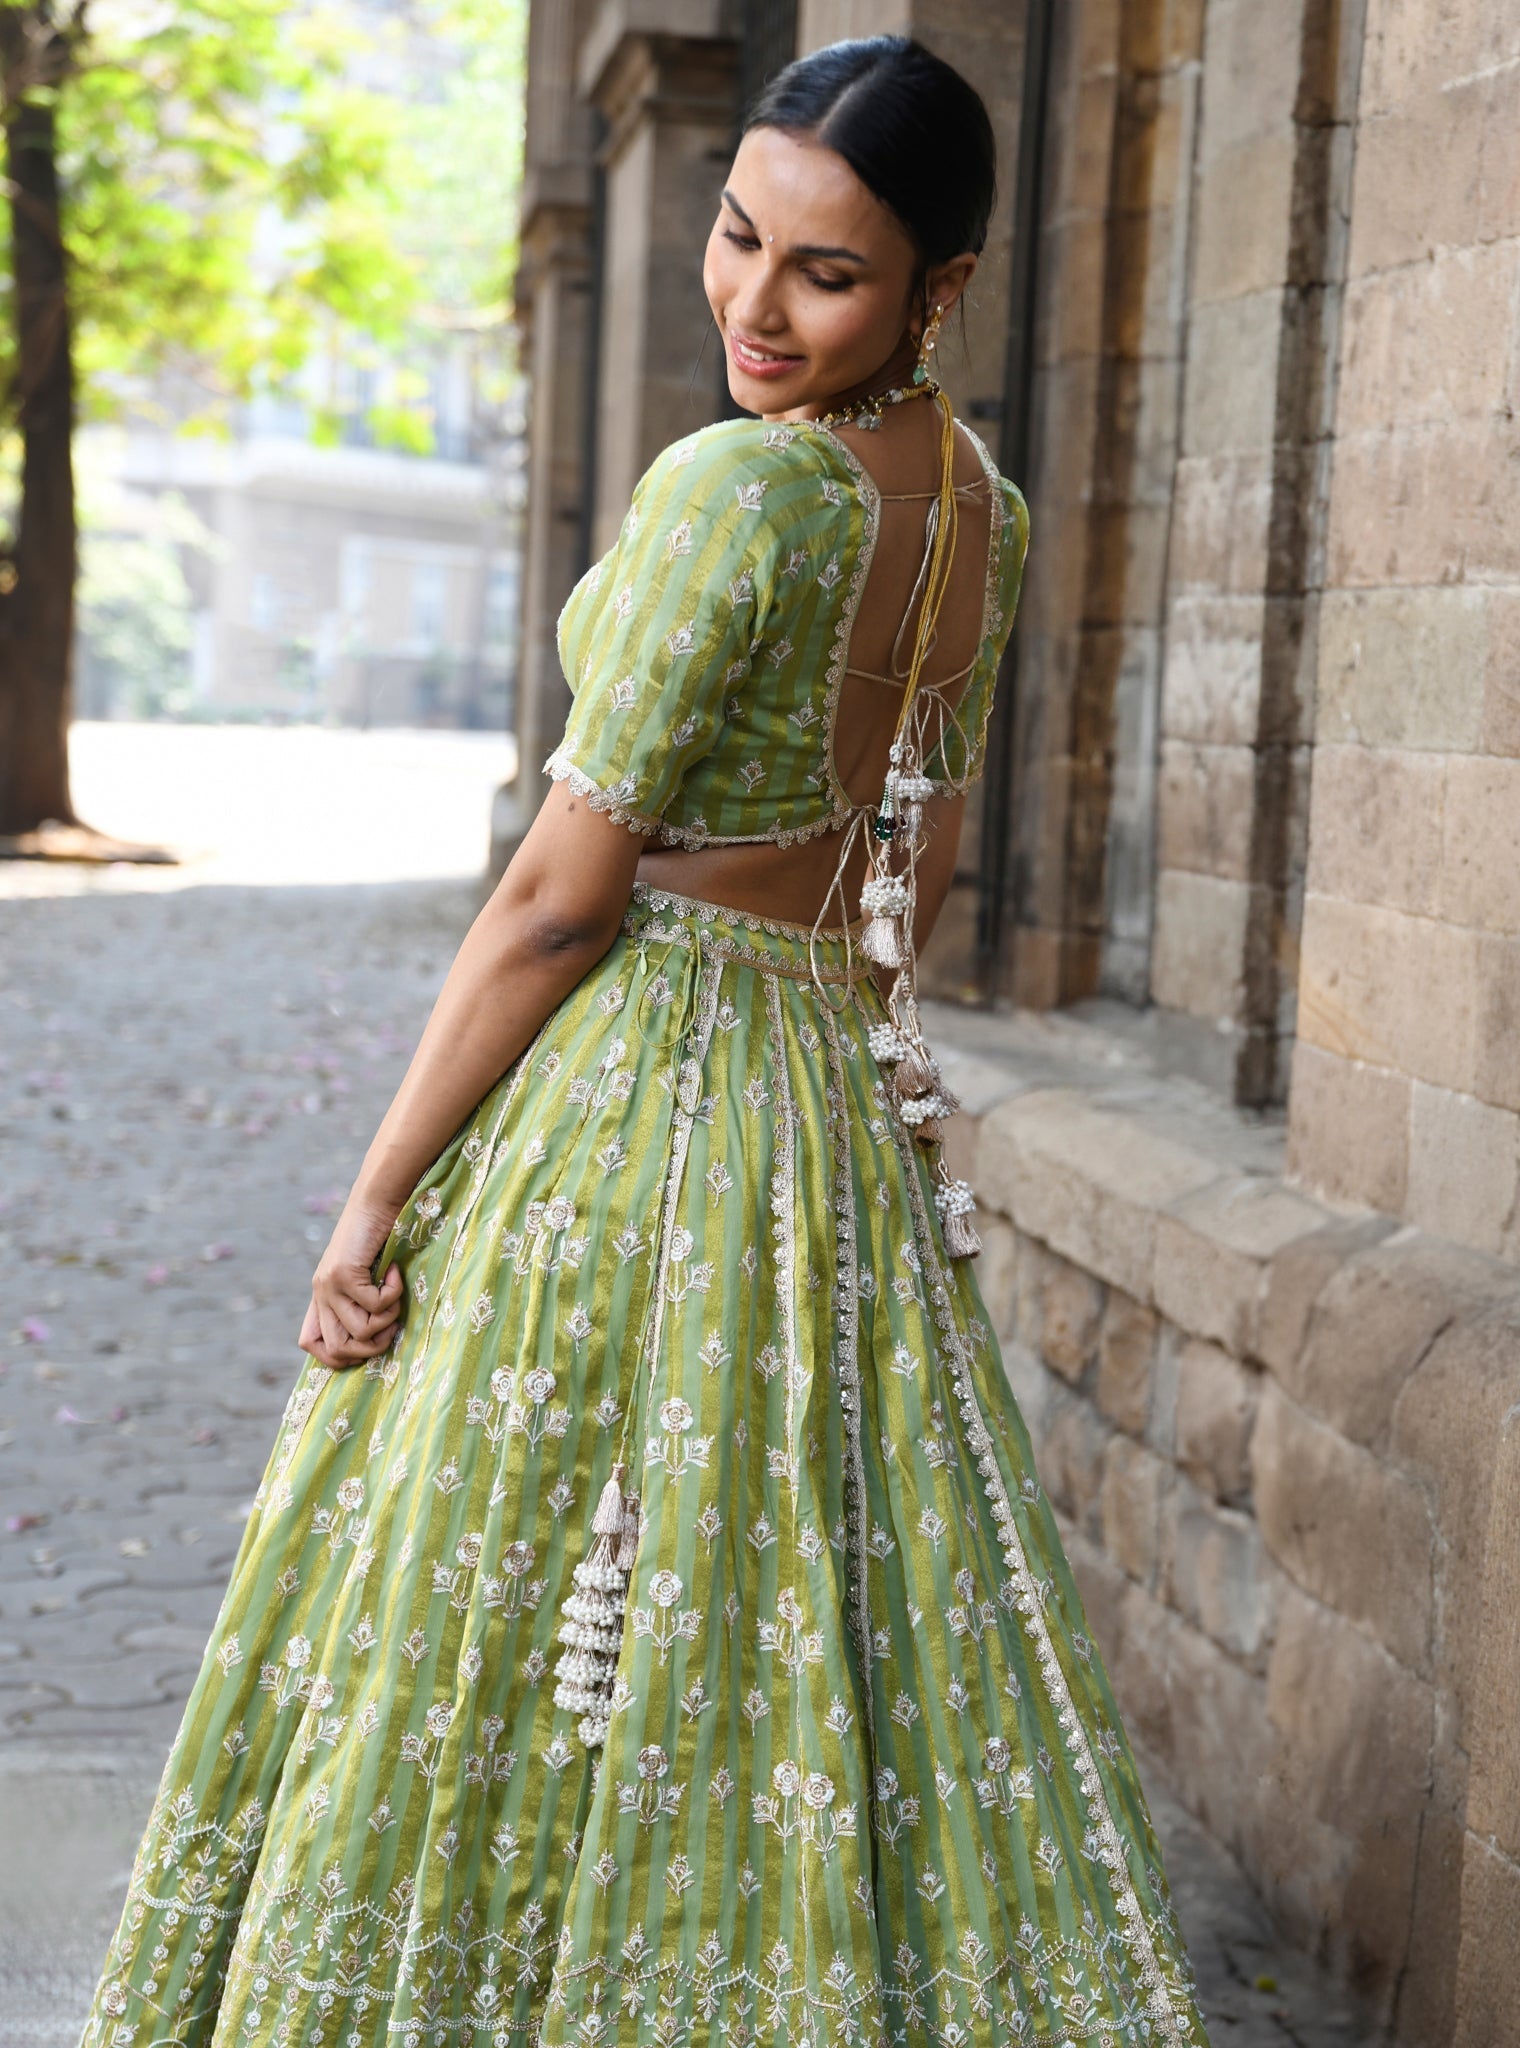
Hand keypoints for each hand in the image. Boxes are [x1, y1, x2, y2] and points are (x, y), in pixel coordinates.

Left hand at [299, 1200, 405, 1369]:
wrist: (376, 1201)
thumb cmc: (378, 1237)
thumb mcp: (364, 1275)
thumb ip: (359, 1302)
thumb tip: (373, 1339)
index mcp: (322, 1296)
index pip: (309, 1343)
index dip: (336, 1356)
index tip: (366, 1343)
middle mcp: (320, 1293)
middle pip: (338, 1349)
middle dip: (372, 1346)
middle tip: (391, 1323)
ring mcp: (329, 1285)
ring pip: (359, 1331)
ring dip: (387, 1319)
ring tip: (395, 1295)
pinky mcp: (343, 1274)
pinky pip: (375, 1305)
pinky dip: (393, 1293)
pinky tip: (394, 1272)